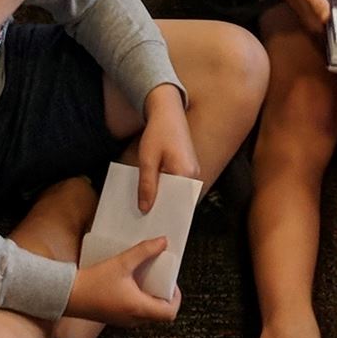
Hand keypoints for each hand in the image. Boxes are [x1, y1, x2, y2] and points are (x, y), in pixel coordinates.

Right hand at [67, 237, 181, 324]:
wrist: (67, 295)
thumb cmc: (93, 282)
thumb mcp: (121, 262)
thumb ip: (144, 251)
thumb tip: (163, 242)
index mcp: (138, 308)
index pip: (170, 314)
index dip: (176, 298)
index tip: (172, 282)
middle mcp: (133, 319)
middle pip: (160, 314)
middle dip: (164, 295)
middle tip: (161, 277)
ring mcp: (123, 321)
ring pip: (148, 314)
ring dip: (152, 297)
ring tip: (148, 277)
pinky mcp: (115, 317)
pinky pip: (136, 312)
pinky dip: (140, 299)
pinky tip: (133, 282)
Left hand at [133, 84, 200, 210]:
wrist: (168, 111)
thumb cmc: (158, 133)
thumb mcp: (147, 160)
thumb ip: (147, 185)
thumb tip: (146, 209)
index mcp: (186, 174)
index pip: (176, 203)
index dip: (163, 214)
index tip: (148, 226)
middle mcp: (194, 174)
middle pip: (177, 199)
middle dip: (161, 208)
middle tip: (142, 221)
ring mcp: (192, 170)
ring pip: (176, 192)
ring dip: (162, 198)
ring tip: (144, 210)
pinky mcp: (187, 167)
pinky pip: (176, 184)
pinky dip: (165, 189)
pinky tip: (150, 193)